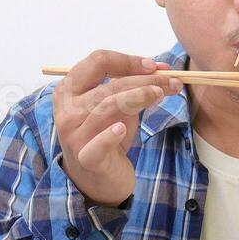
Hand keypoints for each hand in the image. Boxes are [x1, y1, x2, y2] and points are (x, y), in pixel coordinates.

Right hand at [52, 50, 182, 206]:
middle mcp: (67, 110)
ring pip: (106, 107)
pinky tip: (122, 129)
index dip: (128, 61)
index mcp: (69, 90)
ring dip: (138, 97)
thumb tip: (162, 68)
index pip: (97, 61)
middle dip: (143, 80)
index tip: (155, 67)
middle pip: (107, 85)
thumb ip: (134, 87)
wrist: (98, 179)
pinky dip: (110, 135)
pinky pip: (98, 143)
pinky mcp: (86, 158)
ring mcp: (74, 135)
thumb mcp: (119, 107)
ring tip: (160, 94)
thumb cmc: (107, 136)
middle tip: (172, 81)